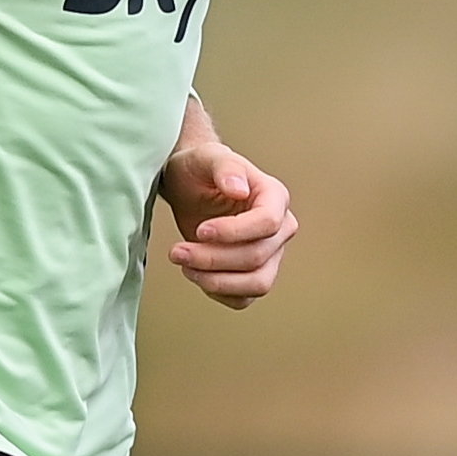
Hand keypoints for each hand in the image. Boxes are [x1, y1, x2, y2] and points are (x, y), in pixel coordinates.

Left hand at [158, 134, 295, 308]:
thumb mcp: (206, 157)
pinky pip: (244, 297)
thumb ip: (225, 166)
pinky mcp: (254, 274)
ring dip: (217, 282)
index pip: (268, 223)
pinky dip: (219, 292)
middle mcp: (280, 228)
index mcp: (274, 196)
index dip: (234, 232)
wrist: (189, 186)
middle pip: (257, 257)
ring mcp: (270, 254)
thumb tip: (239, 188)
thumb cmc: (199, 168)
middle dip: (213, 259)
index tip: (201, 230)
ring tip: (185, 266)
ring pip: (257, 284)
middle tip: (176, 252)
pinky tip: (195, 273)